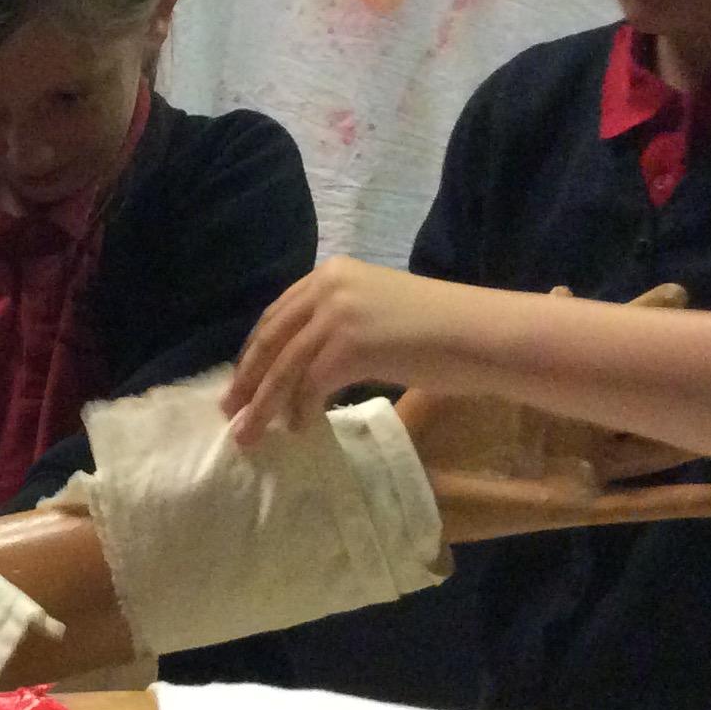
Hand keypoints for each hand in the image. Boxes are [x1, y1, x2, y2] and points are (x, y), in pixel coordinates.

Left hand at [224, 259, 493, 444]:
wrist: (480, 334)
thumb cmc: (439, 330)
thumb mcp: (375, 313)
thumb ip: (337, 326)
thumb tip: (302, 367)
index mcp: (330, 274)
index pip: (277, 316)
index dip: (255, 353)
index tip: (241, 383)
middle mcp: (327, 286)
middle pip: (271, 340)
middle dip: (247, 381)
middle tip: (230, 413)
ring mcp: (337, 314)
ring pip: (283, 368)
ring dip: (262, 407)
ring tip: (249, 435)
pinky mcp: (349, 346)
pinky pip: (309, 386)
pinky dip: (299, 411)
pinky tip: (300, 429)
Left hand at [393, 283, 710, 540]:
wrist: (405, 479)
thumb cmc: (432, 424)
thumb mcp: (474, 370)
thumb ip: (515, 336)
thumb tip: (563, 294)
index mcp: (552, 396)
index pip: (606, 359)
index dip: (640, 332)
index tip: (677, 298)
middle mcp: (576, 430)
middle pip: (641, 403)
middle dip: (676, 378)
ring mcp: (581, 469)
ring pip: (651, 452)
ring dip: (690, 438)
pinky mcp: (574, 505)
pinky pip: (635, 507)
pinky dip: (678, 504)